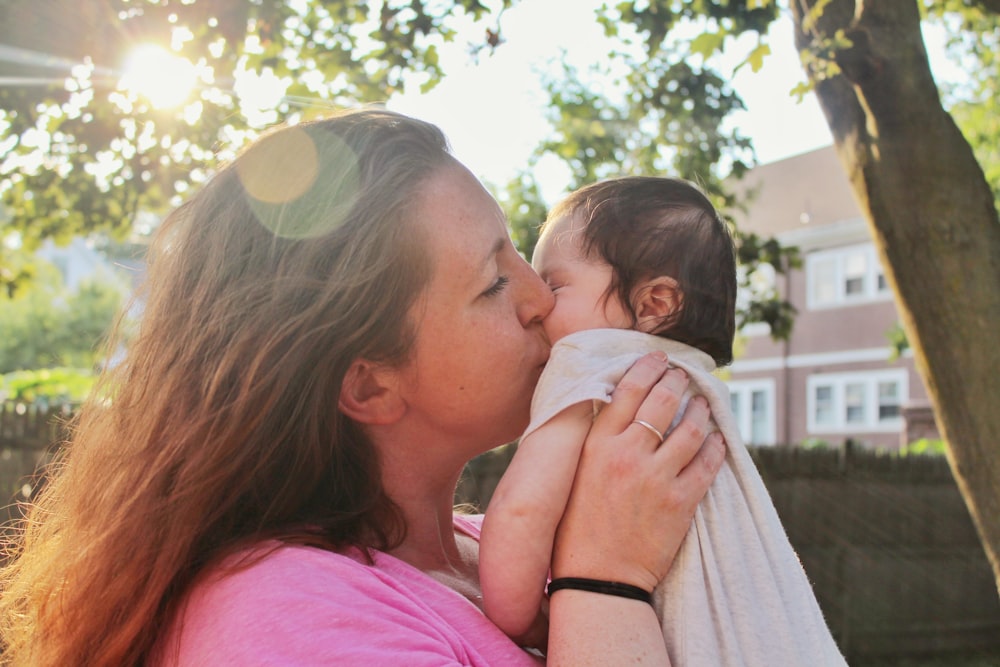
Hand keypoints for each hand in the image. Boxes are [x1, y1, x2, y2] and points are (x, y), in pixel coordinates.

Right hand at [551, 352, 725, 592]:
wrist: (598, 578)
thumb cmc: (577, 528)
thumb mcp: (575, 474)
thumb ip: (596, 441)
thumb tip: (615, 408)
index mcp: (596, 446)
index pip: (627, 390)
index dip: (647, 368)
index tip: (658, 359)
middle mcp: (626, 455)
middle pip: (662, 400)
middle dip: (677, 381)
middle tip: (683, 376)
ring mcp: (655, 478)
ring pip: (691, 428)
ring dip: (701, 409)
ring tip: (703, 403)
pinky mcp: (680, 502)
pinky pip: (707, 464)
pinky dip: (716, 446)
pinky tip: (718, 438)